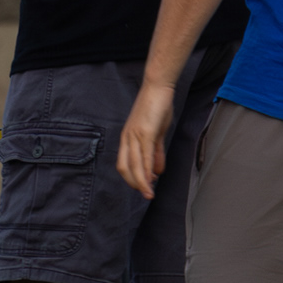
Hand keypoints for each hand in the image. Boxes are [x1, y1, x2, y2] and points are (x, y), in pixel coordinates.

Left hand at [116, 81, 175, 198]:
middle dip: (135, 184)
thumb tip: (156, 171)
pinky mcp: (145, 132)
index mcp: (128, 138)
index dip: (132, 178)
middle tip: (146, 194)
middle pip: (125, 167)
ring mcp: (135, 135)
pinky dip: (148, 170)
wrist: (158, 87)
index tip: (143, 187)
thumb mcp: (156, 133)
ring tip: (149, 194)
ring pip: (135, 165)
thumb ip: (155, 152)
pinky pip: (145, 155)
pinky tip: (153, 179)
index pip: (124, 163)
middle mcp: (128, 138)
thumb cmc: (157, 107)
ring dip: (142, 182)